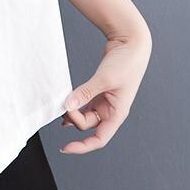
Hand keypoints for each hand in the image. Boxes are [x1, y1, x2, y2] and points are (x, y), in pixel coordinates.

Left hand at [59, 25, 151, 154]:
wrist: (130, 43)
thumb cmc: (126, 62)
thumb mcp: (104, 79)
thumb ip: (85, 92)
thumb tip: (68, 105)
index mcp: (117, 114)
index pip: (99, 139)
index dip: (82, 146)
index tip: (65, 147)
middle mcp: (111, 111)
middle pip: (88, 125)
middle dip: (74, 118)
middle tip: (62, 105)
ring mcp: (105, 101)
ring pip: (85, 115)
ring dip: (72, 114)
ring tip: (59, 110)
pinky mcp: (99, 91)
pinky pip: (85, 104)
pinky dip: (75, 105)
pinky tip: (65, 106)